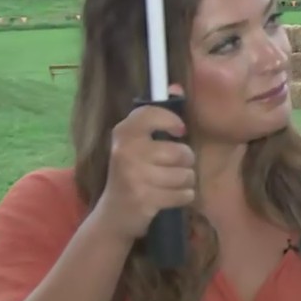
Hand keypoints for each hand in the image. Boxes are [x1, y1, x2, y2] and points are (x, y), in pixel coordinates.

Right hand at [93, 84, 196, 242]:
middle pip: (181, 151)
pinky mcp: (145, 199)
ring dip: (184, 182)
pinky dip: (182, 197)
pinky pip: (184, 194)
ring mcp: (134, 176)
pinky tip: (168, 197)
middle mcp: (126, 151)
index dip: (172, 122)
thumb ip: (158, 117)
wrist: (114, 215)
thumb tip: (177, 86)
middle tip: (171, 167)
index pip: (153, 113)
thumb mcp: (138, 144)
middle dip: (185, 162)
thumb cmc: (133, 173)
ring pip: (186, 174)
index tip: (179, 132)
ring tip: (168, 184)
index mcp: (123, 133)